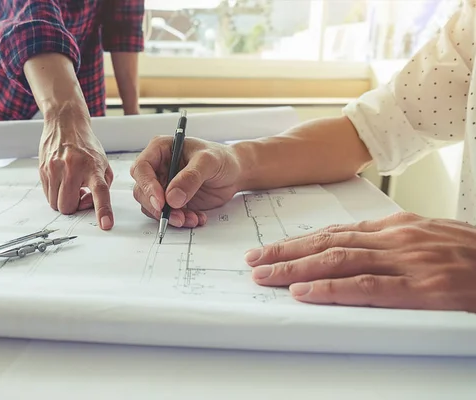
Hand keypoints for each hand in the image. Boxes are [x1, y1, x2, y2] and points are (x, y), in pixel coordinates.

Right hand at [38, 108, 113, 229]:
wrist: (65, 123)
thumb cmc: (86, 145)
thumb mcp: (103, 163)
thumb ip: (102, 186)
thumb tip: (91, 204)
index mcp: (93, 167)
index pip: (100, 192)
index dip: (103, 210)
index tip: (106, 225)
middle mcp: (72, 168)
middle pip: (68, 207)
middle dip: (75, 206)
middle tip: (81, 194)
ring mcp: (54, 169)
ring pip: (55, 204)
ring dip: (64, 200)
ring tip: (72, 185)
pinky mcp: (43, 170)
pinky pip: (47, 194)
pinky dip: (56, 193)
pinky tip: (62, 180)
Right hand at [130, 136, 241, 227]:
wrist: (235, 173)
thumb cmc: (221, 158)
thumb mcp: (208, 161)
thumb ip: (191, 177)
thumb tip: (172, 197)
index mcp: (161, 149)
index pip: (142, 167)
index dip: (147, 185)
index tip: (161, 201)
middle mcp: (158, 168)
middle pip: (142, 190)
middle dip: (158, 207)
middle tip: (176, 216)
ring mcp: (164, 185)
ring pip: (153, 206)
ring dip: (171, 216)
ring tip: (192, 218)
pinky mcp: (171, 201)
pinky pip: (167, 214)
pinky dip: (181, 220)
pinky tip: (196, 217)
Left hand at [244, 212, 475, 312]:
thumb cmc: (472, 255)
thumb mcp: (429, 237)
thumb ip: (392, 242)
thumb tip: (354, 247)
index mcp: (396, 227)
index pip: (335, 231)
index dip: (298, 241)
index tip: (271, 248)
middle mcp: (395, 239)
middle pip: (327, 243)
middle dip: (285, 252)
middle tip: (254, 261)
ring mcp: (407, 262)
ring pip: (338, 260)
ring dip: (296, 269)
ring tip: (265, 276)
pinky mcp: (421, 288)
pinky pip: (366, 287)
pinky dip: (331, 289)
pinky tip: (305, 292)